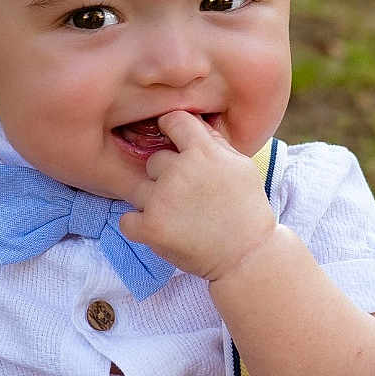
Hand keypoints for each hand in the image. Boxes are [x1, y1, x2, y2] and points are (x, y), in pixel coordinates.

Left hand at [117, 109, 276, 281]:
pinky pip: (127, 219)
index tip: (174, 144)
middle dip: (166, 176)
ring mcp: (161, 199)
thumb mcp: (241, 166)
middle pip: (154, 160)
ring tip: (177, 217)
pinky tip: (162, 230)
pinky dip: (139, 227)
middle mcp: (179, 171)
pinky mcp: (150, 227)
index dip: (171, 130)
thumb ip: (214, 142)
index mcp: (203, 151)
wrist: (247, 256)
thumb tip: (193, 123)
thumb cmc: (247, 209)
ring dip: (153, 202)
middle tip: (188, 197)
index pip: (173, 120)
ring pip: (139, 188)